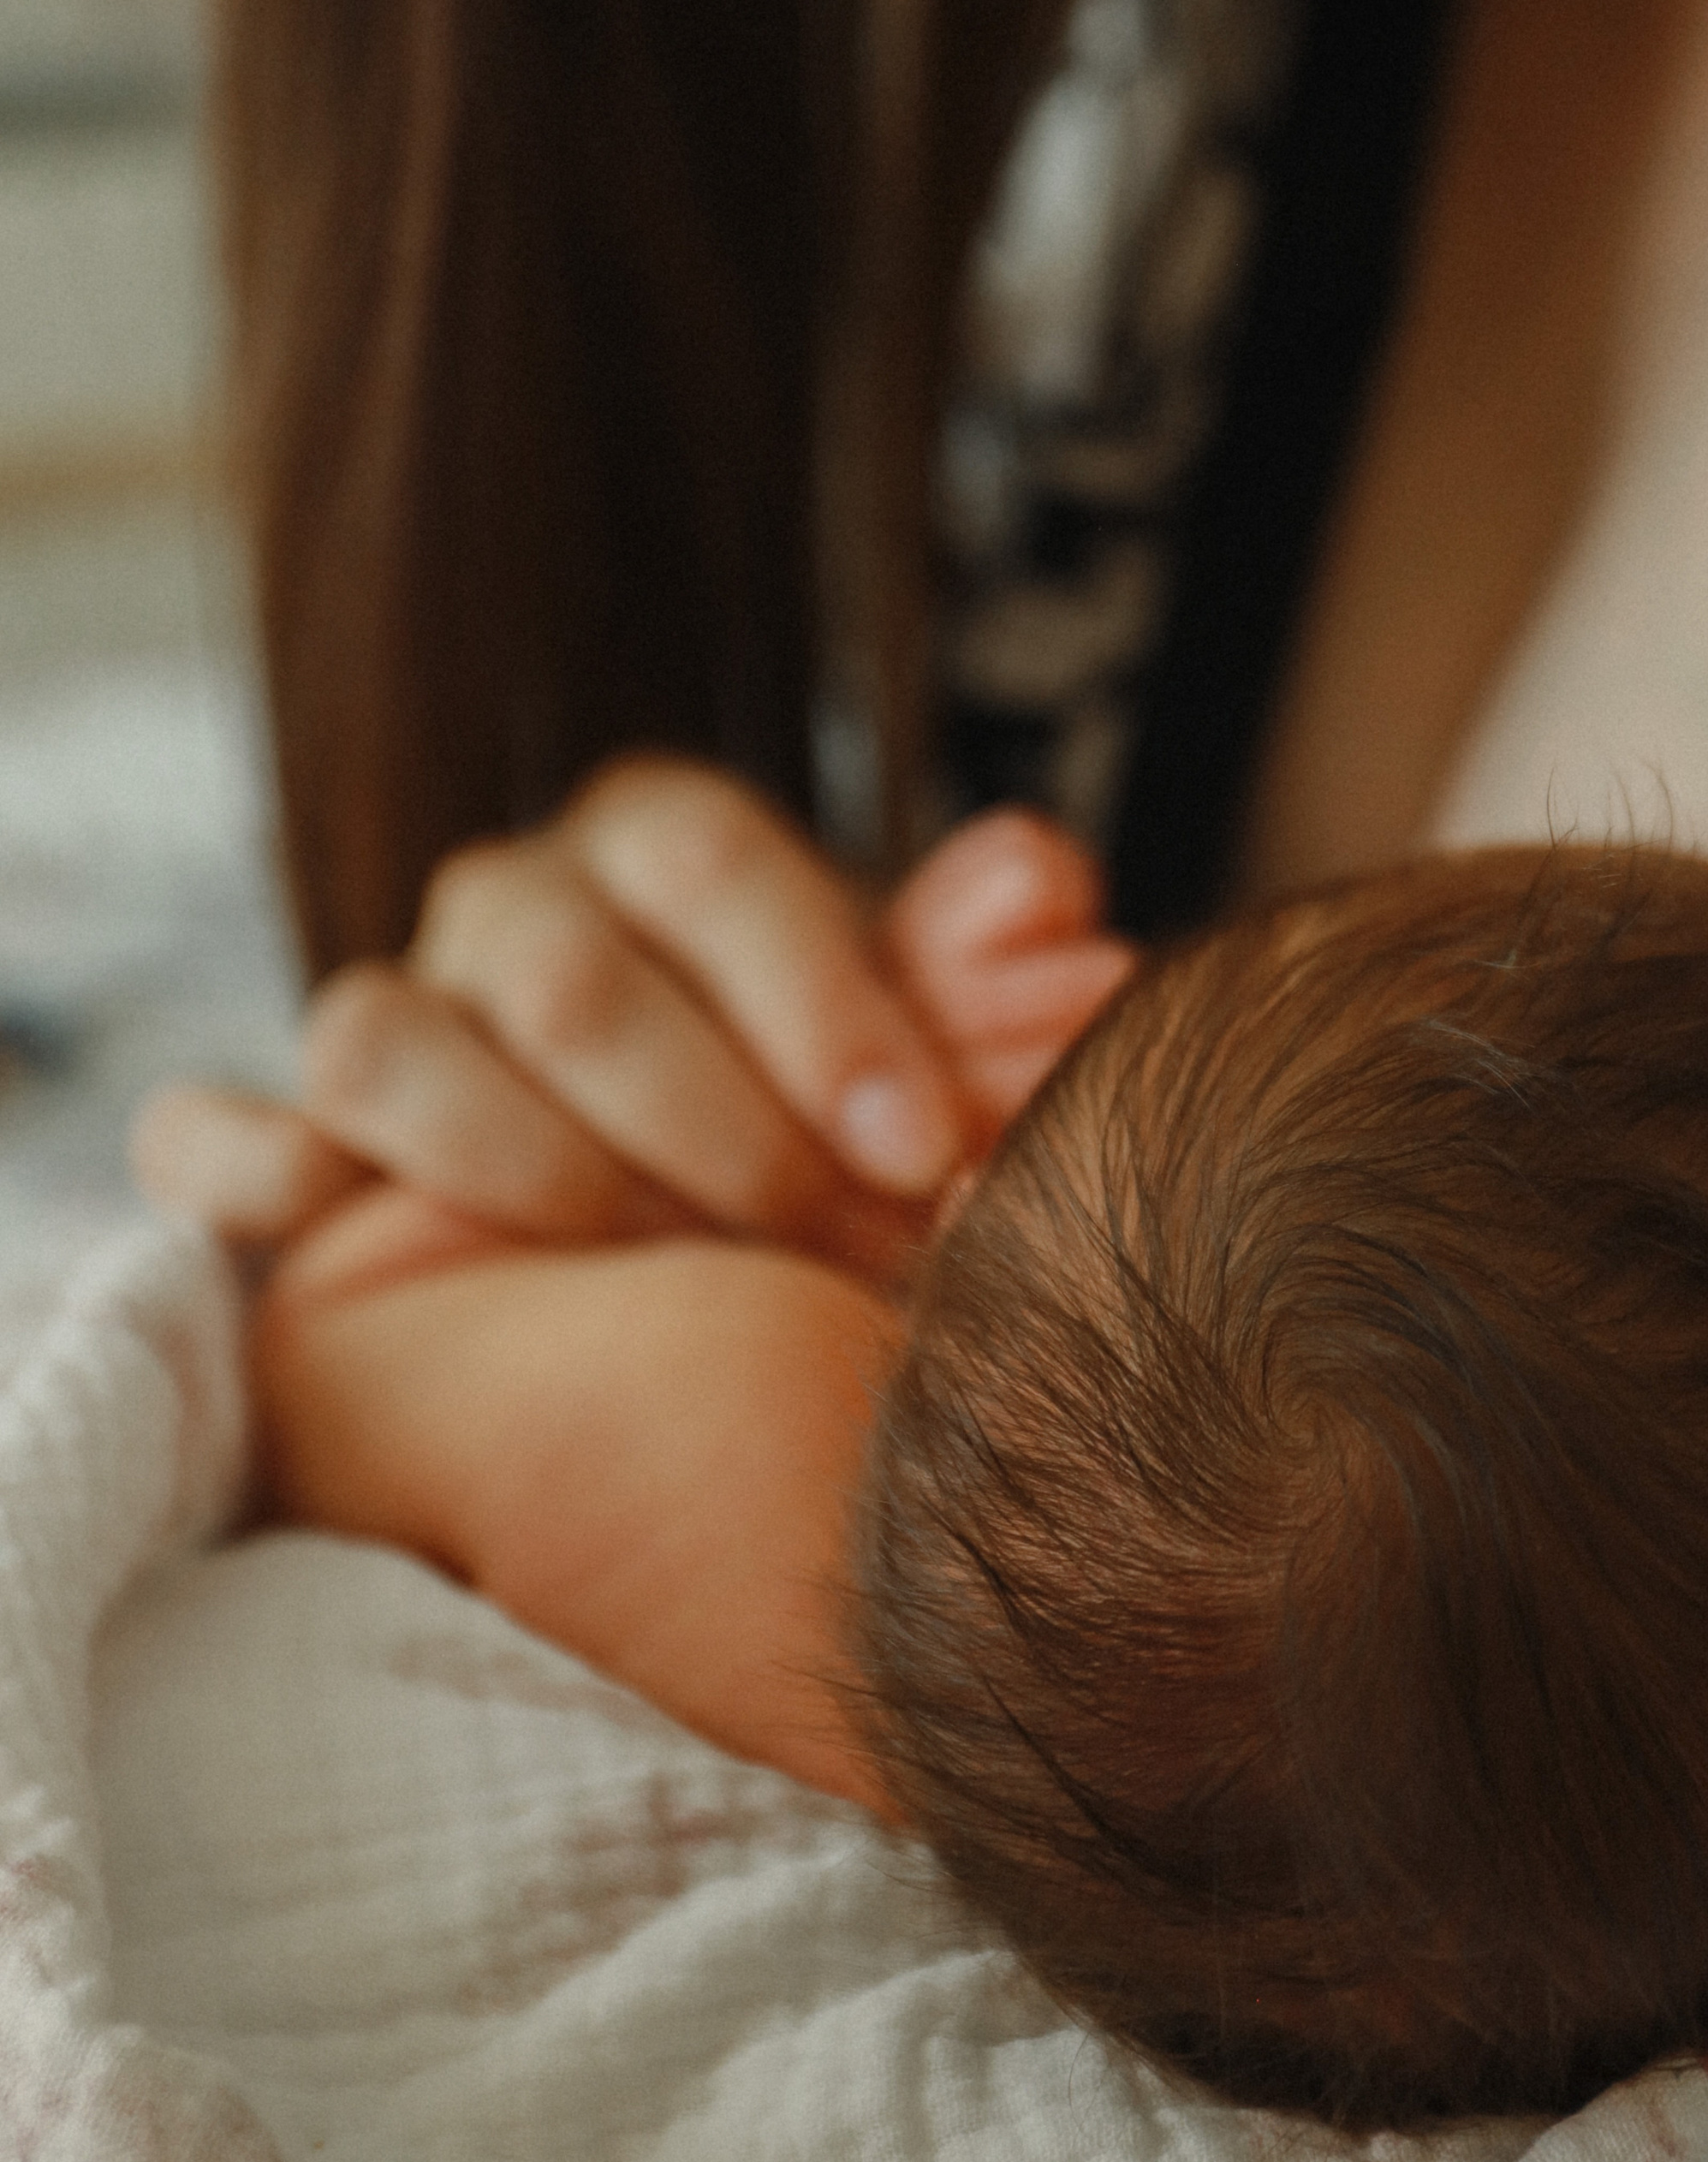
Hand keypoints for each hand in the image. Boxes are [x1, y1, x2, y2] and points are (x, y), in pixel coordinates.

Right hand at [133, 760, 1133, 1277]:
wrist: (696, 1305)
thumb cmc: (826, 1174)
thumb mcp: (915, 1087)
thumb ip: (974, 989)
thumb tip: (1046, 881)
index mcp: (659, 861)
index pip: (707, 856)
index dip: (818, 996)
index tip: (922, 1146)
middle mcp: (513, 919)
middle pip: (559, 961)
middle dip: (703, 1118)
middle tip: (816, 1240)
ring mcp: (388, 1026)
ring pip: (381, 1030)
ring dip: (516, 1160)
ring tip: (629, 1264)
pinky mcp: (284, 1153)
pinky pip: (208, 1133)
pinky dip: (254, 1172)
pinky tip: (332, 1229)